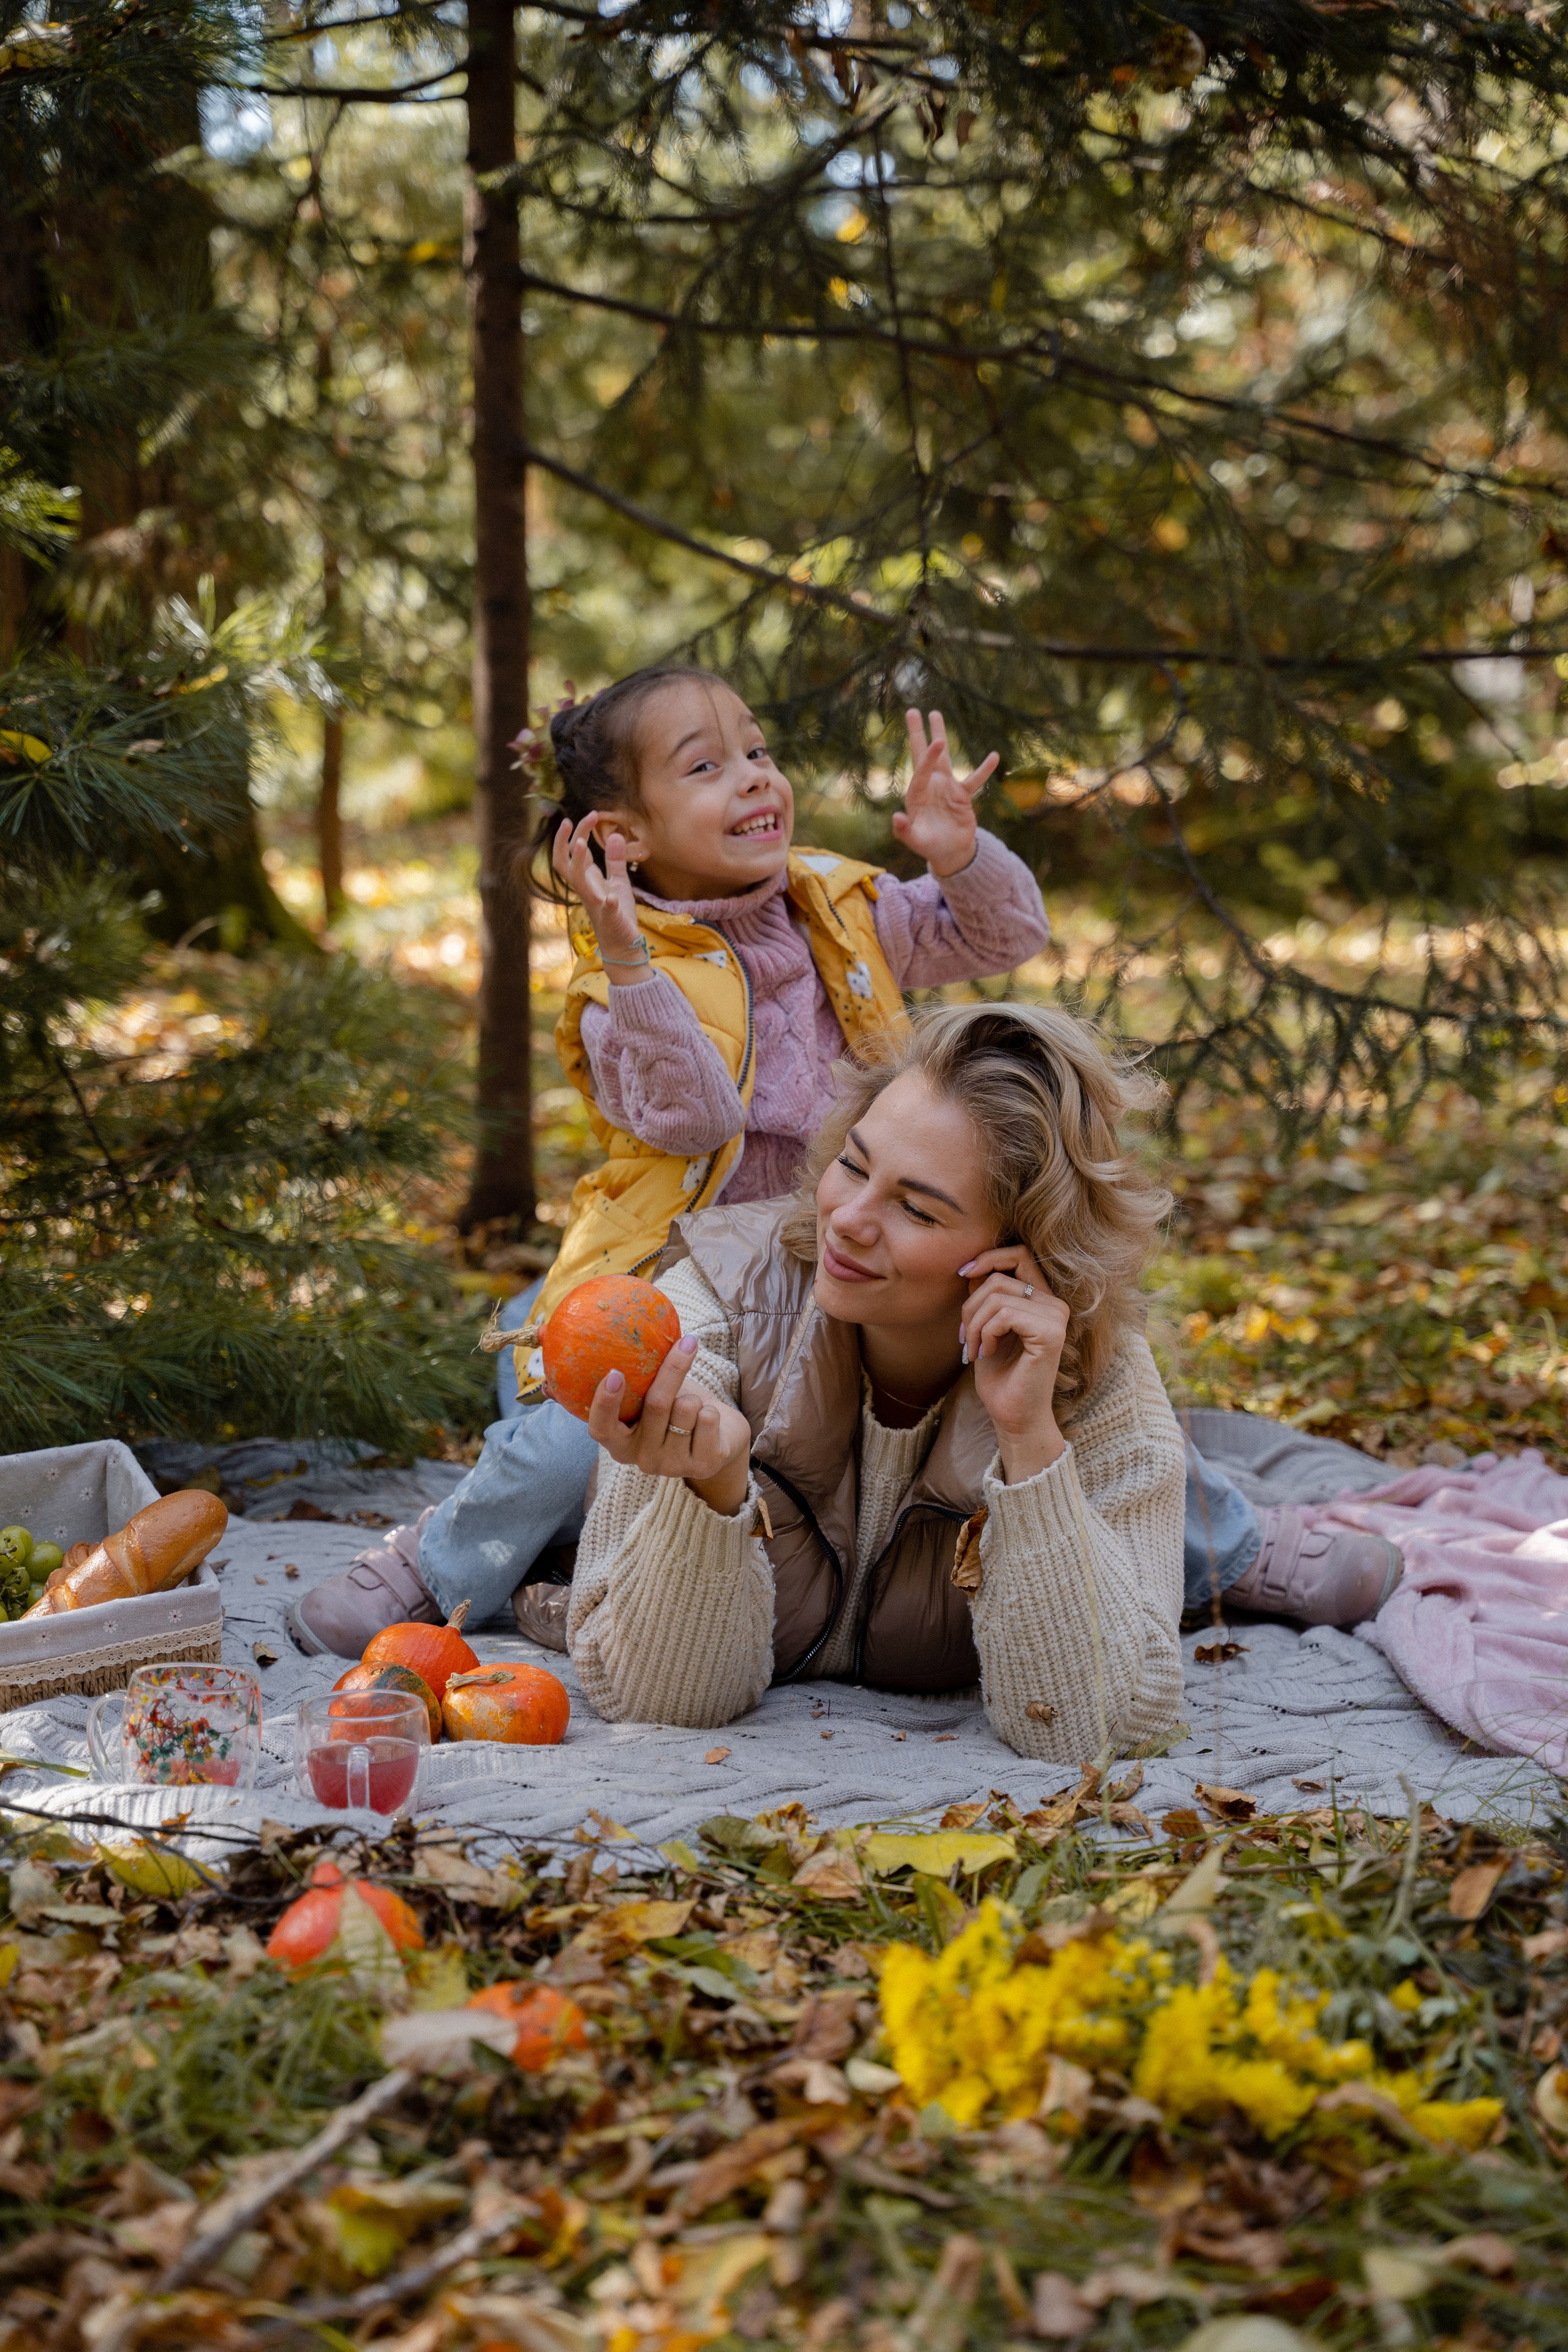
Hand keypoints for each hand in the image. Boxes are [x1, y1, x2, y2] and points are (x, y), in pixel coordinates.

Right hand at [552, 812, 647, 977]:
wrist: (623, 944)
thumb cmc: (619, 914)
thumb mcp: (619, 882)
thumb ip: (615, 860)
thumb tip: (614, 834)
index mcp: (587, 881)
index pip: (573, 853)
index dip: (577, 833)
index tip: (591, 815)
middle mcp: (585, 890)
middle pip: (564, 863)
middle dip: (565, 841)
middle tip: (572, 820)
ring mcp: (596, 904)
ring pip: (577, 881)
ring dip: (579, 863)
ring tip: (582, 844)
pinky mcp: (610, 918)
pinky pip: (606, 909)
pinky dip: (608, 903)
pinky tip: (611, 897)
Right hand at [586, 1333, 752, 1515]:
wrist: (719, 1439)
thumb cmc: (672, 1409)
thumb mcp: (640, 1392)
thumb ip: (605, 1373)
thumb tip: (542, 1333)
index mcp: (619, 1442)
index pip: (601, 1428)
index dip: (605, 1403)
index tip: (614, 1374)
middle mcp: (641, 1459)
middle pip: (656, 1405)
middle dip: (672, 1370)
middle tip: (685, 1342)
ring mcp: (671, 1466)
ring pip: (685, 1409)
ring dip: (694, 1396)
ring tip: (692, 1403)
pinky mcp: (702, 1466)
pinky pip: (707, 1419)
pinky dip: (711, 1410)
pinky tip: (708, 1420)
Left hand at [892, 709, 999, 878]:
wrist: (949, 853)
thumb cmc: (929, 846)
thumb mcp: (915, 841)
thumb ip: (904, 831)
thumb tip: (896, 817)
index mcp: (916, 795)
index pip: (920, 772)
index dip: (928, 758)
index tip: (937, 743)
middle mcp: (929, 786)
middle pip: (923, 755)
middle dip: (918, 734)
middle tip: (913, 711)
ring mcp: (946, 787)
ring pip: (944, 758)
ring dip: (940, 737)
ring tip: (936, 713)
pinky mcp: (962, 794)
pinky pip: (975, 779)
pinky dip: (984, 770)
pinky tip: (994, 756)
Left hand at [959, 1245, 1068, 1483]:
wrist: (1013, 1416)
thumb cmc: (1000, 1375)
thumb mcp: (986, 1326)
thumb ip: (986, 1295)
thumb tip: (971, 1266)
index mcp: (1044, 1299)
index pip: (1020, 1254)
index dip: (989, 1257)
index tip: (962, 1273)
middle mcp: (1056, 1304)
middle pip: (1001, 1275)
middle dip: (970, 1304)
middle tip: (963, 1336)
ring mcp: (1056, 1318)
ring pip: (997, 1296)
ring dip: (973, 1324)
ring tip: (972, 1349)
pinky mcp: (1050, 1334)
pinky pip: (1004, 1314)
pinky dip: (985, 1333)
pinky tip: (986, 1353)